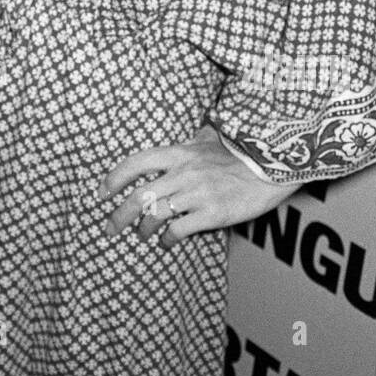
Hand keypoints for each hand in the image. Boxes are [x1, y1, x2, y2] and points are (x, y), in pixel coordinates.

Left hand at [100, 124, 298, 248]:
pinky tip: (166, 242)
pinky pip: (178, 230)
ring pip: (155, 215)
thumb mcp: (212, 140)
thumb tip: (193, 133)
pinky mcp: (212, 214)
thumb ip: (195, 139)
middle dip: (119, 215)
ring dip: (143, 229)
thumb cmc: (243, 153)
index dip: (114, 179)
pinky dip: (166, 239)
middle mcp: (183, 172)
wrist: (273, 167)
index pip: (136, 163)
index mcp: (180, 152)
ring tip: (142, 235)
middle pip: (139, 195)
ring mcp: (197, 194)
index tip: (102, 193)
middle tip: (110, 227)